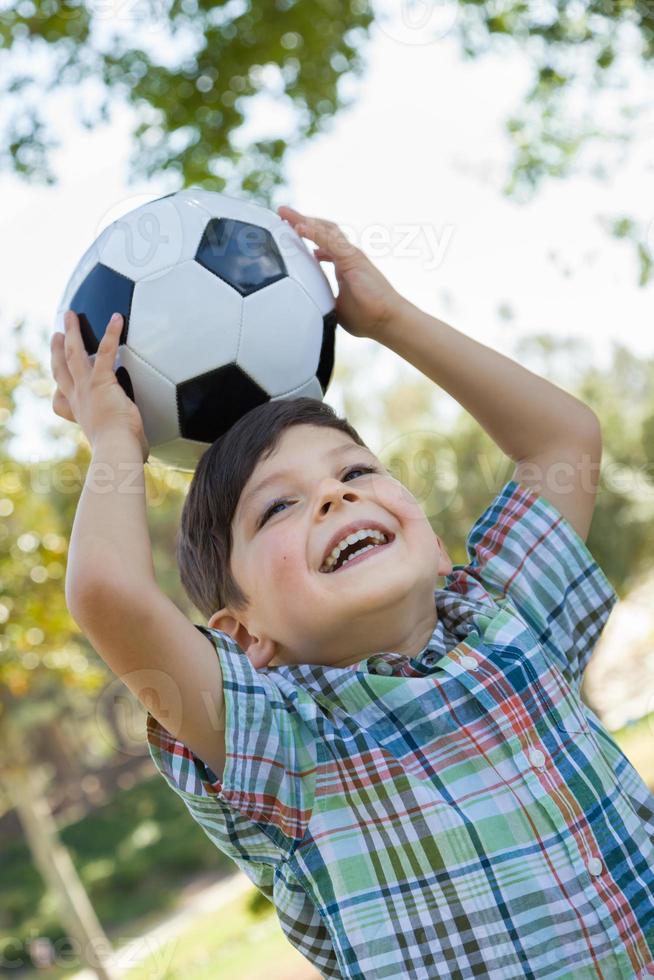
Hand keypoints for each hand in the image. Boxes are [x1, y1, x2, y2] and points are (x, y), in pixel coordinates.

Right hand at [50, 311, 148, 461]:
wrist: (117, 450)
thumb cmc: (122, 453)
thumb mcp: (120, 447)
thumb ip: (128, 443)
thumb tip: (142, 453)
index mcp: (81, 415)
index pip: (62, 401)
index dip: (59, 391)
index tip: (59, 386)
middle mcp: (79, 400)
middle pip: (61, 369)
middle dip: (57, 350)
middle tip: (56, 334)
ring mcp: (87, 388)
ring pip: (73, 353)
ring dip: (71, 332)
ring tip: (70, 316)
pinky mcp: (101, 381)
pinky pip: (106, 351)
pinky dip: (111, 333)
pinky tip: (117, 319)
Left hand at [277, 205, 406, 341]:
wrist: (386, 320)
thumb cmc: (367, 316)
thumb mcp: (335, 306)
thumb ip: (322, 299)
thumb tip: (307, 306)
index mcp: (343, 264)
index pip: (322, 243)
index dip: (306, 235)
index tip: (289, 232)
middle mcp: (347, 255)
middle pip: (322, 230)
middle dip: (301, 221)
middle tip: (282, 214)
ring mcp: (350, 254)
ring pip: (325, 230)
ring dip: (304, 221)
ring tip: (285, 214)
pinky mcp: (352, 258)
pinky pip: (329, 240)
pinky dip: (313, 233)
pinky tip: (299, 227)